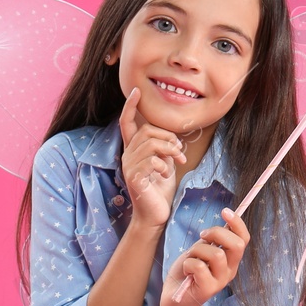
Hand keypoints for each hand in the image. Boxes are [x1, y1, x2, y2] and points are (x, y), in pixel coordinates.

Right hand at [119, 87, 187, 227]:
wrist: (155, 215)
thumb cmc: (160, 189)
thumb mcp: (165, 163)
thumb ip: (165, 149)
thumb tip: (172, 140)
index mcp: (134, 150)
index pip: (126, 123)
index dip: (130, 107)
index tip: (136, 91)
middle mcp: (127, 156)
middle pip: (146, 131)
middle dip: (168, 137)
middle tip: (179, 151)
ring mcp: (129, 167)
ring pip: (150, 144)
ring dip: (170, 150)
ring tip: (178, 162)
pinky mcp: (134, 178)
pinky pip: (151, 161)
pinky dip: (164, 165)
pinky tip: (166, 174)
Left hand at [160, 207, 250, 305]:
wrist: (174, 299)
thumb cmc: (186, 272)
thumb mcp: (200, 251)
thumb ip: (211, 241)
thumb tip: (222, 223)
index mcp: (230, 260)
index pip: (243, 239)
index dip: (237, 223)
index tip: (225, 211)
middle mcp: (230, 270)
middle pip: (236, 245)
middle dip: (217, 233)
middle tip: (202, 236)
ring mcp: (220, 281)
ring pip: (215, 254)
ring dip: (197, 251)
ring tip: (190, 258)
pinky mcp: (208, 290)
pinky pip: (199, 266)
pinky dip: (188, 264)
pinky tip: (186, 271)